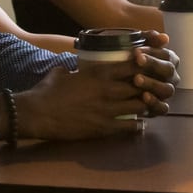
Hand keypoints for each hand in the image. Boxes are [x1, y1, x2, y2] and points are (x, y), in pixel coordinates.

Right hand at [15, 39, 175, 139]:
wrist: (36, 113)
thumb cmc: (48, 90)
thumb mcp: (64, 72)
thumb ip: (76, 69)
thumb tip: (75, 65)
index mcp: (99, 73)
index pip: (132, 65)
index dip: (145, 64)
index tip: (150, 66)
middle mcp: (107, 89)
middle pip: (141, 84)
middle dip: (150, 85)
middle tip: (155, 87)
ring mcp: (107, 109)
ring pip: (140, 105)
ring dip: (146, 104)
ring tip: (149, 105)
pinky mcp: (103, 127)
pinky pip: (129, 126)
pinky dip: (137, 125)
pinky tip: (140, 124)